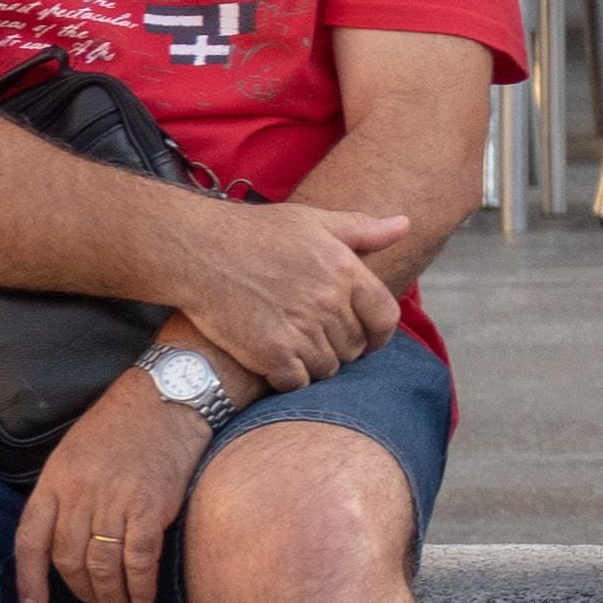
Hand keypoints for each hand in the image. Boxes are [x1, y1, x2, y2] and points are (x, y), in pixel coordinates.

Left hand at [12, 371, 209, 602]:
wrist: (170, 395)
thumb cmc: (125, 422)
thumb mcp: (76, 450)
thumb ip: (66, 492)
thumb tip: (65, 538)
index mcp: (56, 478)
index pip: (31, 539)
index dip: (29, 581)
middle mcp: (80, 492)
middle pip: (69, 559)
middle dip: (82, 593)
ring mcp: (115, 500)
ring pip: (103, 565)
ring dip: (110, 598)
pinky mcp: (151, 506)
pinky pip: (140, 559)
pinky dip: (140, 586)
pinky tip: (144, 599)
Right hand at [164, 199, 412, 390]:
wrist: (196, 252)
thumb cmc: (255, 234)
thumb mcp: (312, 221)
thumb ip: (363, 228)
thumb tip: (405, 225)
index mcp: (344, 270)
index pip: (385, 318)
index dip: (379, 334)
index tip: (367, 340)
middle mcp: (328, 301)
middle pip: (354, 347)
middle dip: (340, 346)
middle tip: (312, 335)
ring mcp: (300, 328)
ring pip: (328, 367)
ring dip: (314, 363)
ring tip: (291, 344)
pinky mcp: (272, 353)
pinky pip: (298, 382)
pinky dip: (288, 378)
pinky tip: (273, 360)